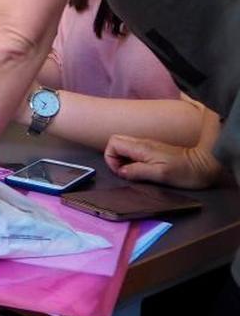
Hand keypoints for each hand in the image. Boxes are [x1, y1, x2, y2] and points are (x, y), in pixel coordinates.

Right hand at [105, 134, 223, 189]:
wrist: (204, 165)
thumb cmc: (184, 171)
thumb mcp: (160, 174)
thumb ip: (138, 171)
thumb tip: (121, 172)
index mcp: (141, 147)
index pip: (113, 143)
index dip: (111, 158)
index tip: (121, 172)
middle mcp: (142, 143)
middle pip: (116, 141)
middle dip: (114, 157)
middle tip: (124, 171)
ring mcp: (148, 145)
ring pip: (124, 145)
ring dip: (122, 159)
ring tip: (132, 172)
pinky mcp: (154, 150)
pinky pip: (134, 150)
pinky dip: (131, 159)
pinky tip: (141, 169)